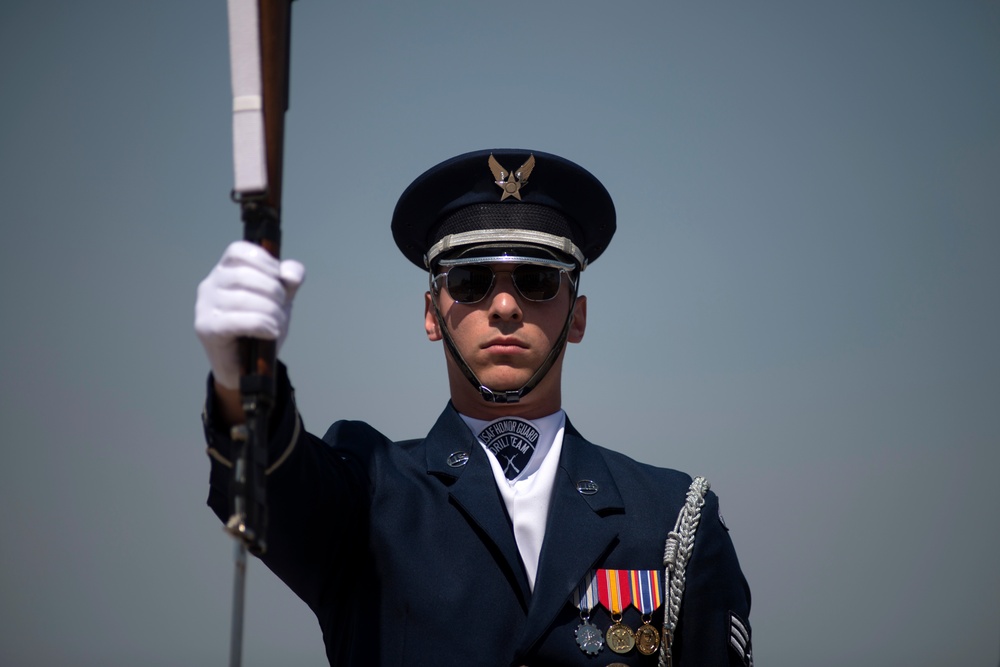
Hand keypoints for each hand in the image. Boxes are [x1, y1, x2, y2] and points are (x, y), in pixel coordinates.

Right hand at [195, 241, 305, 388]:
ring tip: (277, 323)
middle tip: (281, 307)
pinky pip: (236, 320)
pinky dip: (260, 324)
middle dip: (273, 291)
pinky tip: (271, 331)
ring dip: (270, 311)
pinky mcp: (205, 328)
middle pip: (245, 275)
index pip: (239, 250)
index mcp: (226, 271)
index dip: (264, 261)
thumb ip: (289, 282)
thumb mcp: (281, 301)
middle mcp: (210, 285)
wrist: (250, 367)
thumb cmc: (262, 328)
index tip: (279, 279)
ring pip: (243, 298)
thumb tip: (290, 273)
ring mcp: (204, 306)